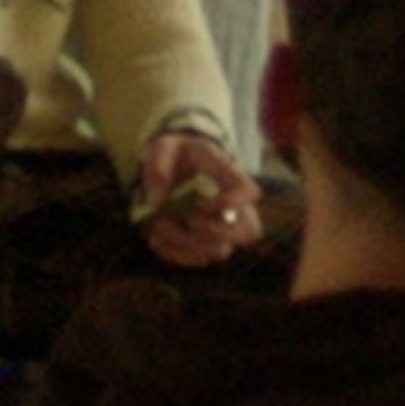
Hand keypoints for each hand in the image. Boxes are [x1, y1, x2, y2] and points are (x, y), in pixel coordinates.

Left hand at [133, 132, 261, 268]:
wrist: (178, 162)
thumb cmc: (178, 152)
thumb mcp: (165, 145)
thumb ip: (160, 162)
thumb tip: (157, 198)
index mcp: (231, 176)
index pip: (249, 192)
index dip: (231, 203)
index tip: (200, 202)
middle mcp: (234, 206)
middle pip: (248, 231)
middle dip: (217, 233)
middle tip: (191, 221)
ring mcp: (221, 227)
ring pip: (220, 251)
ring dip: (188, 245)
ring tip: (160, 227)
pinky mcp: (204, 242)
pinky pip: (198, 259)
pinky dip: (175, 254)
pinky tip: (155, 238)